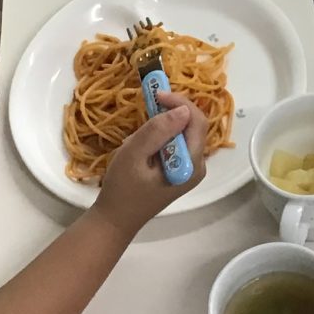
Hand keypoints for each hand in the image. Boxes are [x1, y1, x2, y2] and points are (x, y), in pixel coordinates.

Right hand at [92, 92, 208, 233]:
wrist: (116, 219)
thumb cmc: (122, 189)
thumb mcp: (134, 156)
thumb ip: (157, 132)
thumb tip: (183, 109)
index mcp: (191, 164)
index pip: (197, 122)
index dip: (180, 102)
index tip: (157, 93)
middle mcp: (197, 166)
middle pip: (194, 125)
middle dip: (173, 110)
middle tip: (149, 102)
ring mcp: (190, 168)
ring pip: (184, 132)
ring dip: (165, 123)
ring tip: (141, 131)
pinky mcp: (181, 169)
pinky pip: (177, 143)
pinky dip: (162, 135)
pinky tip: (143, 145)